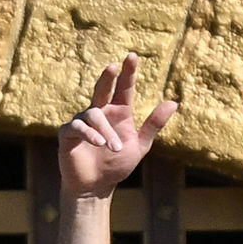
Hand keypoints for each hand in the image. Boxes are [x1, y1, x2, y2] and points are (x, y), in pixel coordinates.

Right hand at [56, 54, 176, 201]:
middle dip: (107, 77)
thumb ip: (153, 125)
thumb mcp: (139, 146)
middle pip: (102, 88)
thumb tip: (174, 102)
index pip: (123, 88)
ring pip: (93, 115)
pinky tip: (99, 143)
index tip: (132, 56)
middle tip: (113, 66)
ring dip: (105, 131)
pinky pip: (78, 127)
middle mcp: (100, 113)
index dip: (128, 72)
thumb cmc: (116, 165)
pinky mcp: (68, 134)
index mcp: (118, 113)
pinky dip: (89, 134)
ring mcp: (82, 122)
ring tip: (112, 147)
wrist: (96, 187)